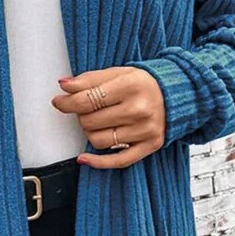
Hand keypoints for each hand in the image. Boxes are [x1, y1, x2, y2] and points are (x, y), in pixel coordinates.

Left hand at [51, 66, 165, 167]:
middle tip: (87, 109)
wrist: (175, 95)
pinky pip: (117, 161)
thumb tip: (64, 85)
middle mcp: (139, 109)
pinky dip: (96, 162)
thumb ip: (89, 79)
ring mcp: (145, 130)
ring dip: (90, 132)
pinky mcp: (149, 146)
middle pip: (89, 121)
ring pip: (98, 141)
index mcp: (130, 86)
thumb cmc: (143, 84)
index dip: (66, 102)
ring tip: (98, 122)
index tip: (59, 102)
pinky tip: (84, 157)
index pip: (86, 100)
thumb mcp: (117, 73)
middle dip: (81, 115)